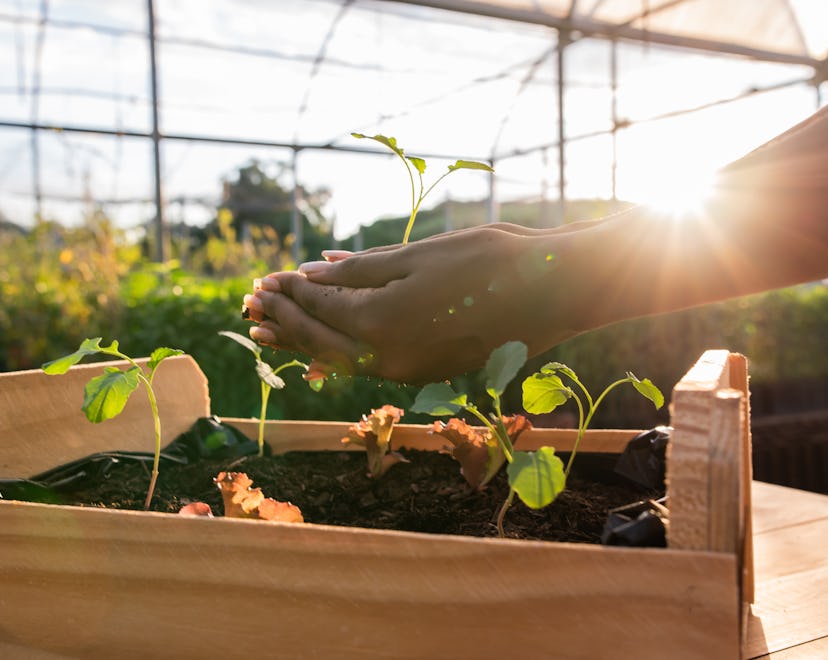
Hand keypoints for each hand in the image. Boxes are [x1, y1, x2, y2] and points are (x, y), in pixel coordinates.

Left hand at [245, 223, 581, 383]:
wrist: (554, 292)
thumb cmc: (490, 261)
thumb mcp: (418, 255)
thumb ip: (360, 270)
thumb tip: (312, 271)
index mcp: (381, 322)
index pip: (319, 306)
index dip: (288, 291)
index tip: (263, 279)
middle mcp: (389, 358)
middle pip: (321, 340)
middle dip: (284, 320)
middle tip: (250, 306)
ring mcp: (410, 372)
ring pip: (342, 359)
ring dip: (305, 341)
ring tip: (269, 330)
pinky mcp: (429, 374)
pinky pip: (369, 366)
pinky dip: (340, 352)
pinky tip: (324, 346)